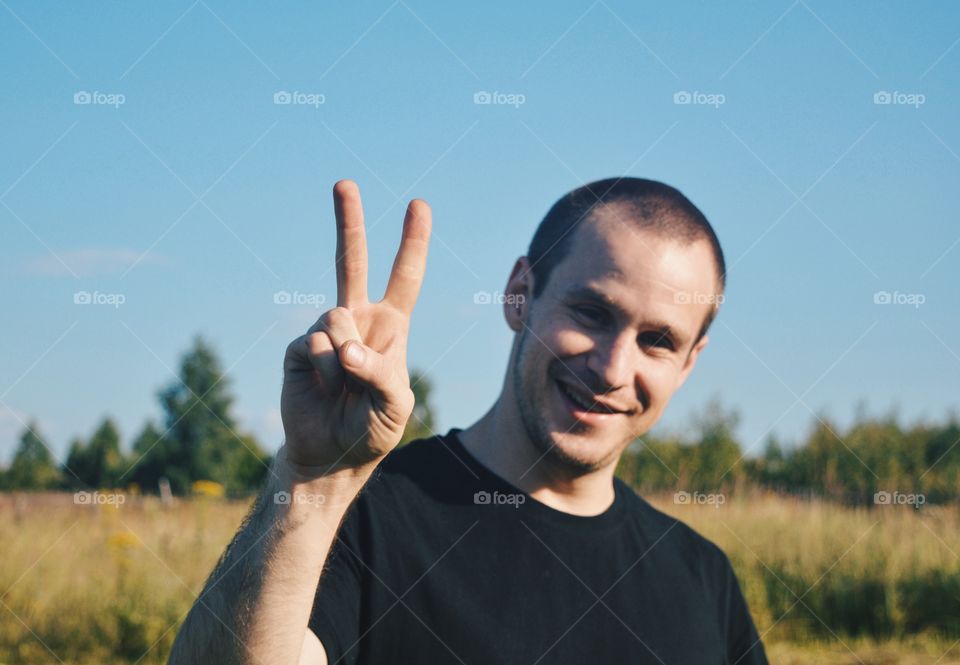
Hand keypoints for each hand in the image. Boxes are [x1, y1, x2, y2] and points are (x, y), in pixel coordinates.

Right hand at [280, 180, 431, 471]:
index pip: (405, 277)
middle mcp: (357, 319)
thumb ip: (378, 373)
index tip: (418, 205)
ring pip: (337, 317)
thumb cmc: (372, 429)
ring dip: (344, 359)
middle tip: (344, 183)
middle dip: (349, 221)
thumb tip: (343, 346)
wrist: (330, 455)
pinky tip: (325, 389)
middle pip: (352, 262)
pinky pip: (316, 344)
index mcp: (390, 326)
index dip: (412, 242)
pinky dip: (325, 371)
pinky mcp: (300, 347)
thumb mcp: (394, 406)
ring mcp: (326, 330)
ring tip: (345, 387)